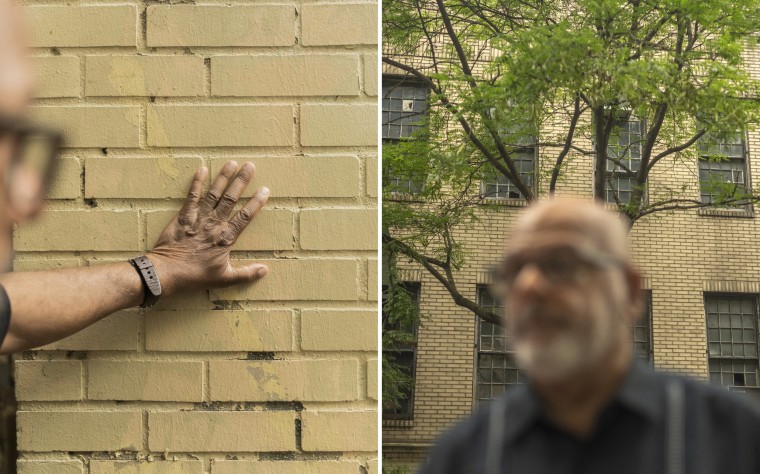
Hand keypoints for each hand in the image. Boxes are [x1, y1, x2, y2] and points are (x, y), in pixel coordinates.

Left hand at [147, 160, 268, 295]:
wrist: (167, 273)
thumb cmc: (196, 276)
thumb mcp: (224, 279)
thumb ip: (246, 273)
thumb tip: (265, 269)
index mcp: (226, 238)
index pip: (245, 217)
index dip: (256, 203)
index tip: (265, 190)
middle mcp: (214, 224)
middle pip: (231, 199)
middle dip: (241, 181)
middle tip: (250, 166)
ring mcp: (199, 218)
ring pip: (214, 194)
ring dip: (223, 177)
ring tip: (231, 163)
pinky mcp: (184, 216)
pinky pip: (192, 196)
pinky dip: (197, 182)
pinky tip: (202, 169)